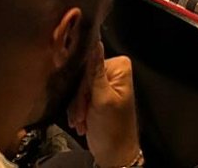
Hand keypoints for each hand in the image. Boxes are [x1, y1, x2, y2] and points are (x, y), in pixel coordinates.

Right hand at [69, 45, 140, 167]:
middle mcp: (113, 71)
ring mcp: (104, 84)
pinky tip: (81, 123)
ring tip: (81, 122)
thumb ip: (96, 72)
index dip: (83, 88)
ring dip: (77, 109)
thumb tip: (95, 43)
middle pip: (83, 78)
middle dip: (80, 101)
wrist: (114, 153)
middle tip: (81, 118)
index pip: (89, 67)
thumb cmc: (112, 128)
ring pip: (78, 89)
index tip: (83, 104)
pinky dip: (78, 112)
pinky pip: (79, 98)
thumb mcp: (102, 99)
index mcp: (119, 67)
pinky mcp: (96, 96)